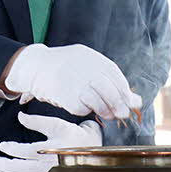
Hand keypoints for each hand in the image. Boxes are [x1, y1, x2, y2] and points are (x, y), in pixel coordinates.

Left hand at [0, 114, 100, 171]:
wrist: (93, 156)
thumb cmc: (77, 139)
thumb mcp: (59, 125)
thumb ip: (38, 121)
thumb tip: (20, 116)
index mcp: (50, 150)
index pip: (24, 151)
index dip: (10, 148)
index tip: (3, 146)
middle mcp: (48, 167)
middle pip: (20, 168)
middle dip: (4, 165)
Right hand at [2, 44, 141, 120]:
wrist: (34, 66)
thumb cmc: (65, 68)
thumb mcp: (87, 65)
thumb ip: (110, 80)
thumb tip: (136, 101)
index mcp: (90, 57)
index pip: (115, 76)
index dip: (124, 92)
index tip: (130, 102)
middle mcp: (83, 68)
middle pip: (109, 90)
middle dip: (119, 104)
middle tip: (123, 114)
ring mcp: (73, 81)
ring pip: (98, 102)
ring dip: (106, 111)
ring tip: (107, 114)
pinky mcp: (64, 95)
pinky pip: (82, 108)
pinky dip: (86, 110)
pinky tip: (83, 107)